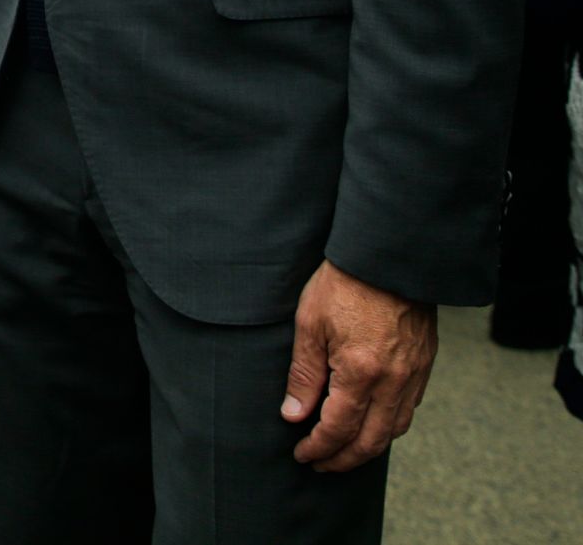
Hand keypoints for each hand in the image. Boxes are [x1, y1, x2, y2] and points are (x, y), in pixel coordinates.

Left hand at [282, 260, 436, 471]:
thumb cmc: (344, 282)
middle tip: (321, 464)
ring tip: (344, 450)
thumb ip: (304, 373)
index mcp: (361, 372)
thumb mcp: (310, 323)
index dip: (319, 447)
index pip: (338, 428)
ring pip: (394, 430)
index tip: (303, 455)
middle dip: (343, 459)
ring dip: (368, 447)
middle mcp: (393, 382)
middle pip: (370, 440)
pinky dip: (389, 425)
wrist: (388, 256)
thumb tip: (293, 414)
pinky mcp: (425, 365)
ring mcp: (414, 375)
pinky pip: (408, 409)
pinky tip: (373, 422)